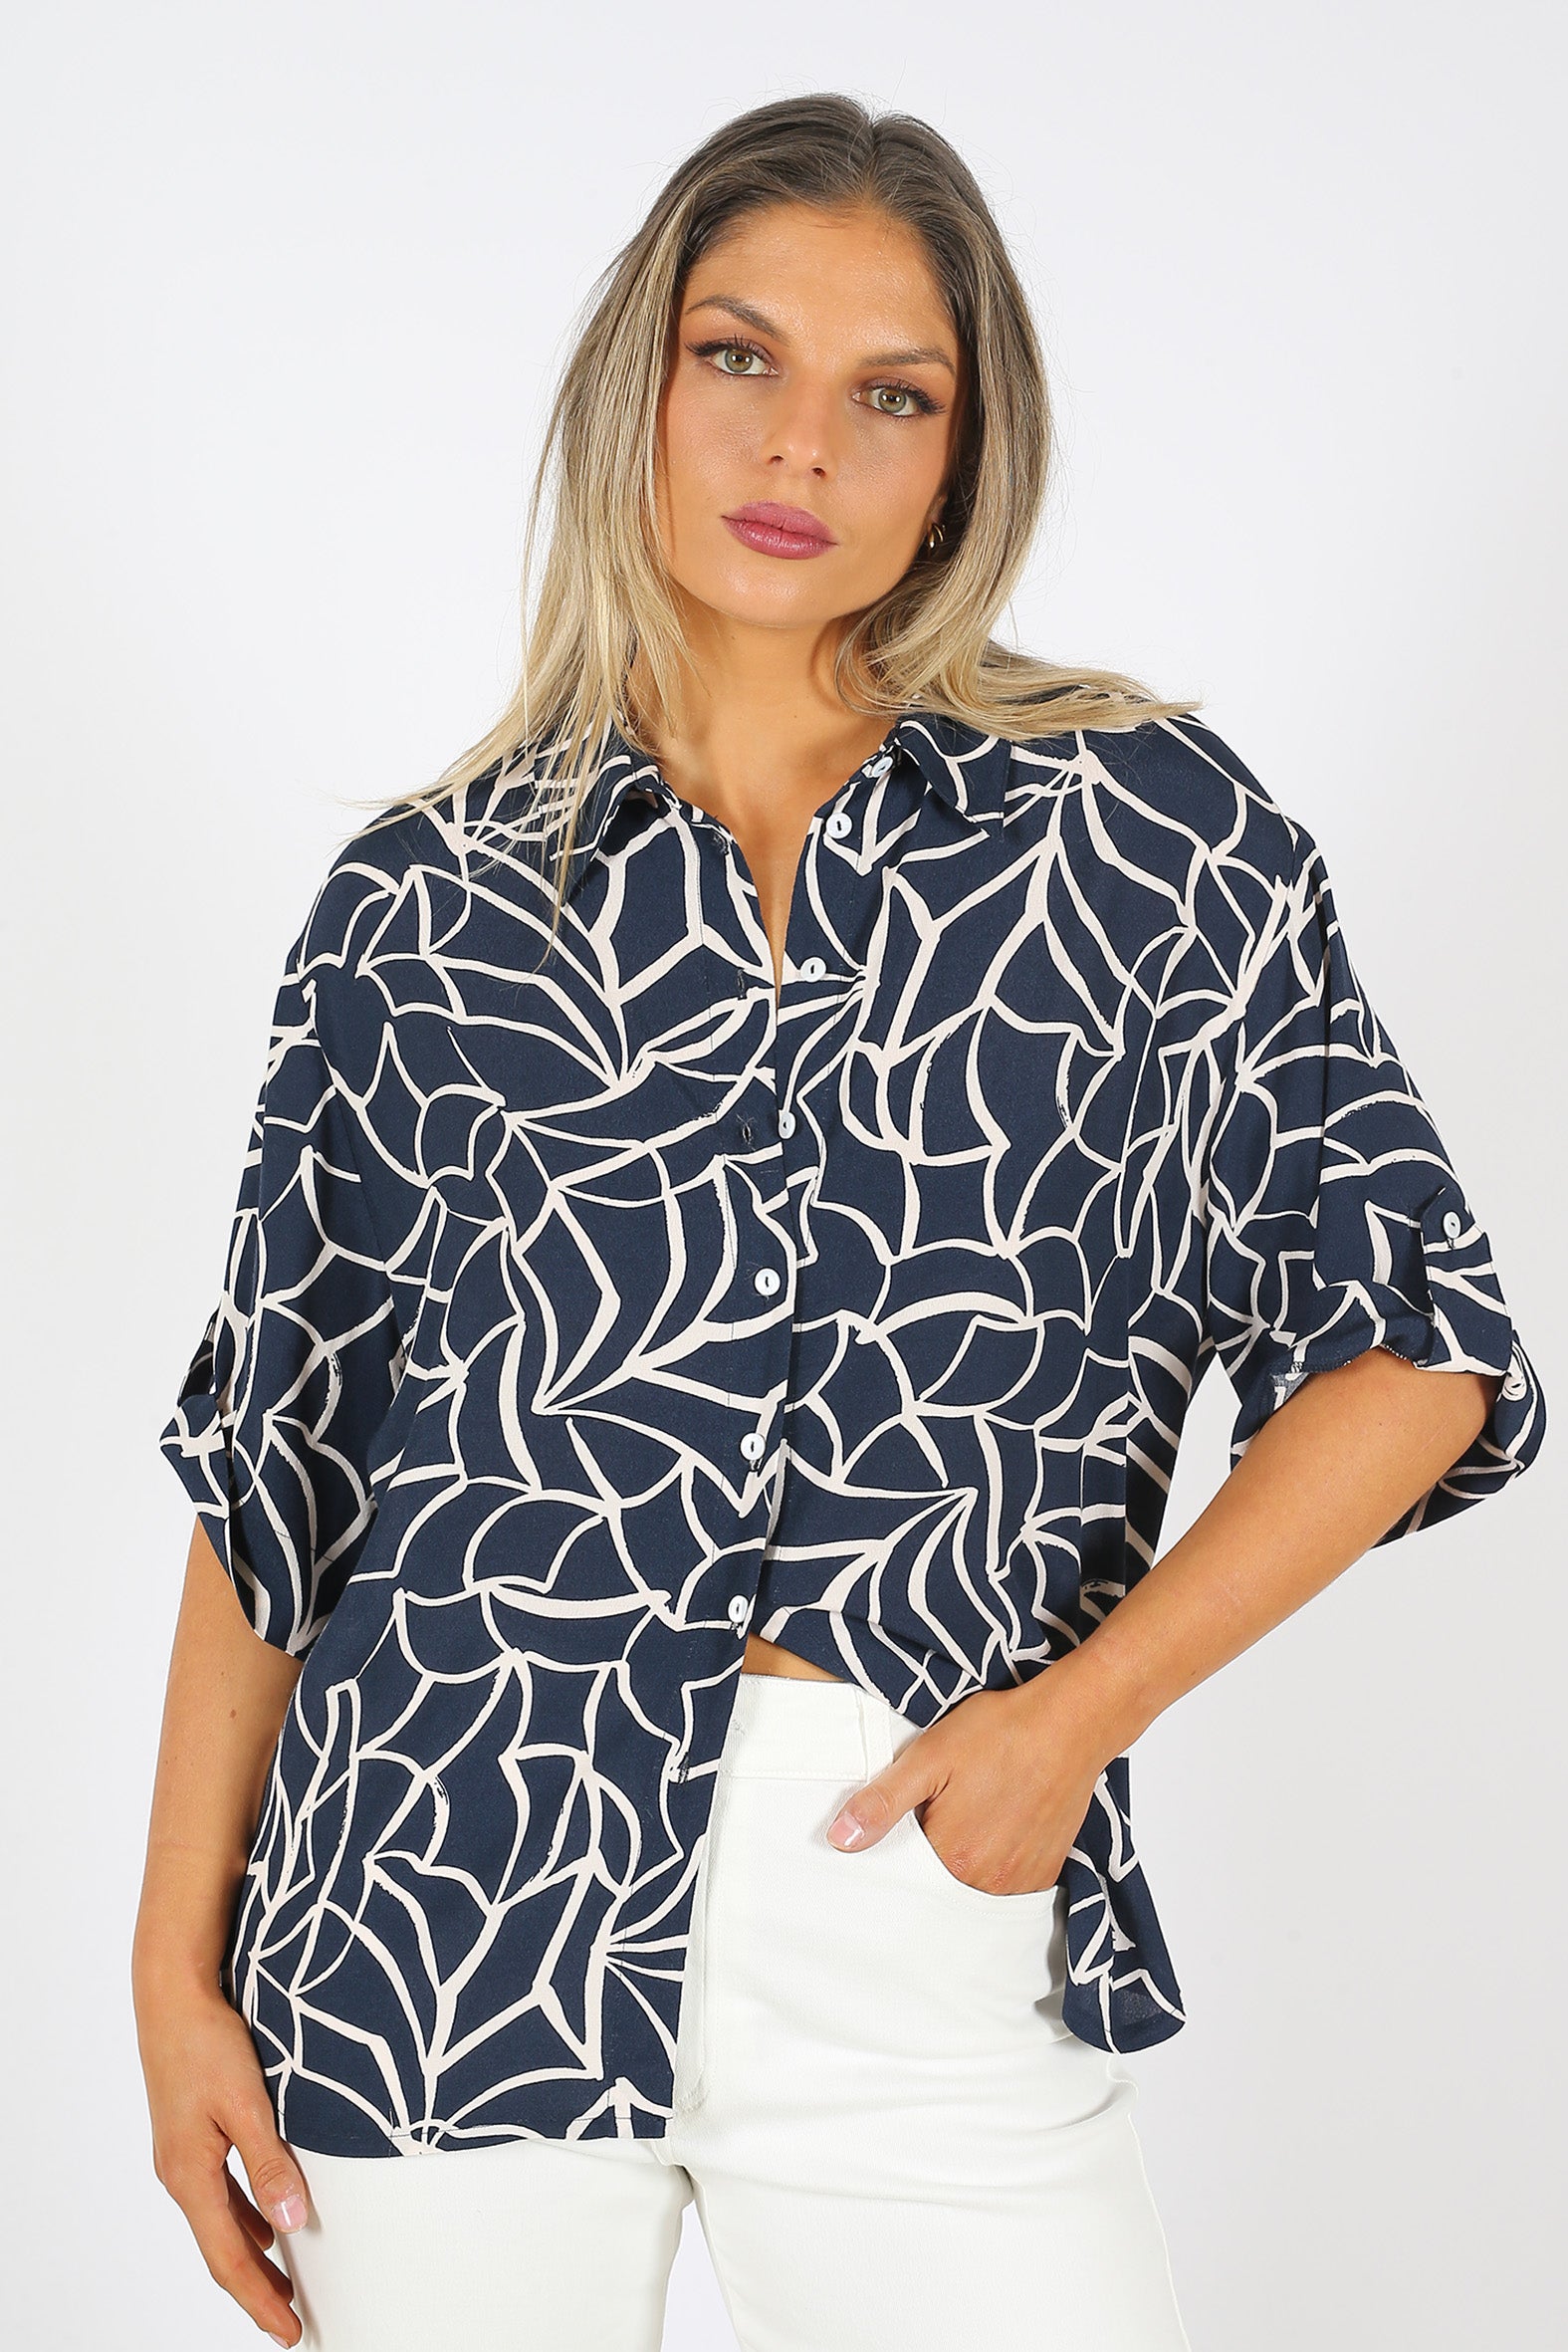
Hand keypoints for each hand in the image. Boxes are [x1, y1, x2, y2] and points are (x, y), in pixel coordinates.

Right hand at [134, 1971, 308, 2346]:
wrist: (172, 1996)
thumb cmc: (207, 2042)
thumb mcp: (247, 2103)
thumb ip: (268, 2163)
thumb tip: (292, 2221)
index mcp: (191, 2176)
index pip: (228, 2259)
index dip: (259, 2299)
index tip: (288, 2331)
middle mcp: (181, 2174)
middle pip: (221, 2250)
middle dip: (256, 2288)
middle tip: (289, 2319)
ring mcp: (182, 2155)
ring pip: (220, 2222)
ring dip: (250, 2255)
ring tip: (282, 2282)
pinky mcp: (190, 2134)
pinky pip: (219, 2194)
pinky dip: (243, 2217)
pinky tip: (265, 2219)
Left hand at [824, 1673, 1109, 1893]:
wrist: (1070, 1724)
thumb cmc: (1000, 1733)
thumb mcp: (929, 1756)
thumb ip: (882, 1802)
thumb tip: (839, 1840)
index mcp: (953, 1857)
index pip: (906, 1871)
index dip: (904, 1841)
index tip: (916, 1815)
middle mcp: (989, 1882)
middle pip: (941, 1882)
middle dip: (936, 1851)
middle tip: (950, 1805)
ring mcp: (1022, 1880)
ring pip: (974, 1884)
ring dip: (968, 1859)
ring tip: (977, 1811)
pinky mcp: (1047, 1872)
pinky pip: (1008, 1883)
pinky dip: (997, 1863)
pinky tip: (1000, 1823)